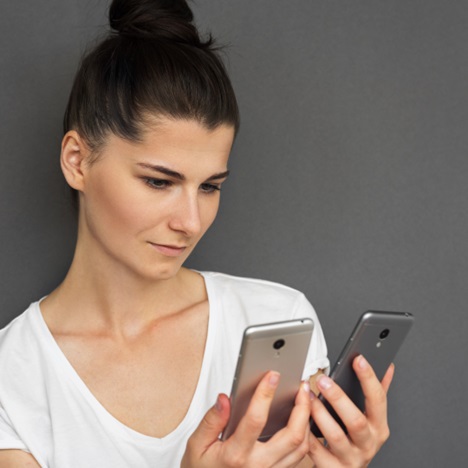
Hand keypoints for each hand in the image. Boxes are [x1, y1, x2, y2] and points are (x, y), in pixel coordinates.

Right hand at [181, 371, 311, 466]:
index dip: (265, 394)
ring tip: (305, 399)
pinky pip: (298, 457)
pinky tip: (300, 421)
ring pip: (301, 447)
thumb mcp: (197, 446)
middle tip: (302, 387)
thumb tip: (224, 399)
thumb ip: (211, 421)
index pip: (256, 419)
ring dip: (306, 421)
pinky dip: (304, 437)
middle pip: (292, 435)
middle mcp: (258, 466)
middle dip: (302, 407)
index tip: (272, 376)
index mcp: (236, 455)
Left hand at [308, 356, 393, 467]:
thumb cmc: (356, 441)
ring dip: (319, 413)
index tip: (358, 359)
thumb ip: (377, 393)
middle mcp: (368, 444)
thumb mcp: (371, 419)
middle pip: (356, 421)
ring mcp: (351, 459)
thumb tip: (387, 366)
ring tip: (307, 397)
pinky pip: (316, 451)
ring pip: (335, 436)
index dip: (369, 378)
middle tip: (323, 380)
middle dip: (338, 398)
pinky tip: (299, 420)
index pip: (378, 400)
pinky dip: (307, 434)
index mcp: (379, 427)